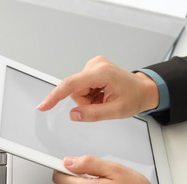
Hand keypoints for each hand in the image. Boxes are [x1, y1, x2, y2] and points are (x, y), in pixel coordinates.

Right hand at [37, 56, 158, 121]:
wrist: (143, 90)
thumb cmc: (134, 97)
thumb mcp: (116, 111)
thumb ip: (93, 114)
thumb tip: (73, 114)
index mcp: (102, 73)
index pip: (71, 84)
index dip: (55, 96)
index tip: (43, 106)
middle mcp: (96, 65)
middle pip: (75, 90)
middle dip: (85, 102)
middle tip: (102, 105)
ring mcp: (94, 65)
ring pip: (78, 89)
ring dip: (88, 99)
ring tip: (104, 99)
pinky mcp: (93, 68)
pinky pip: (83, 86)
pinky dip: (91, 94)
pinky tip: (102, 94)